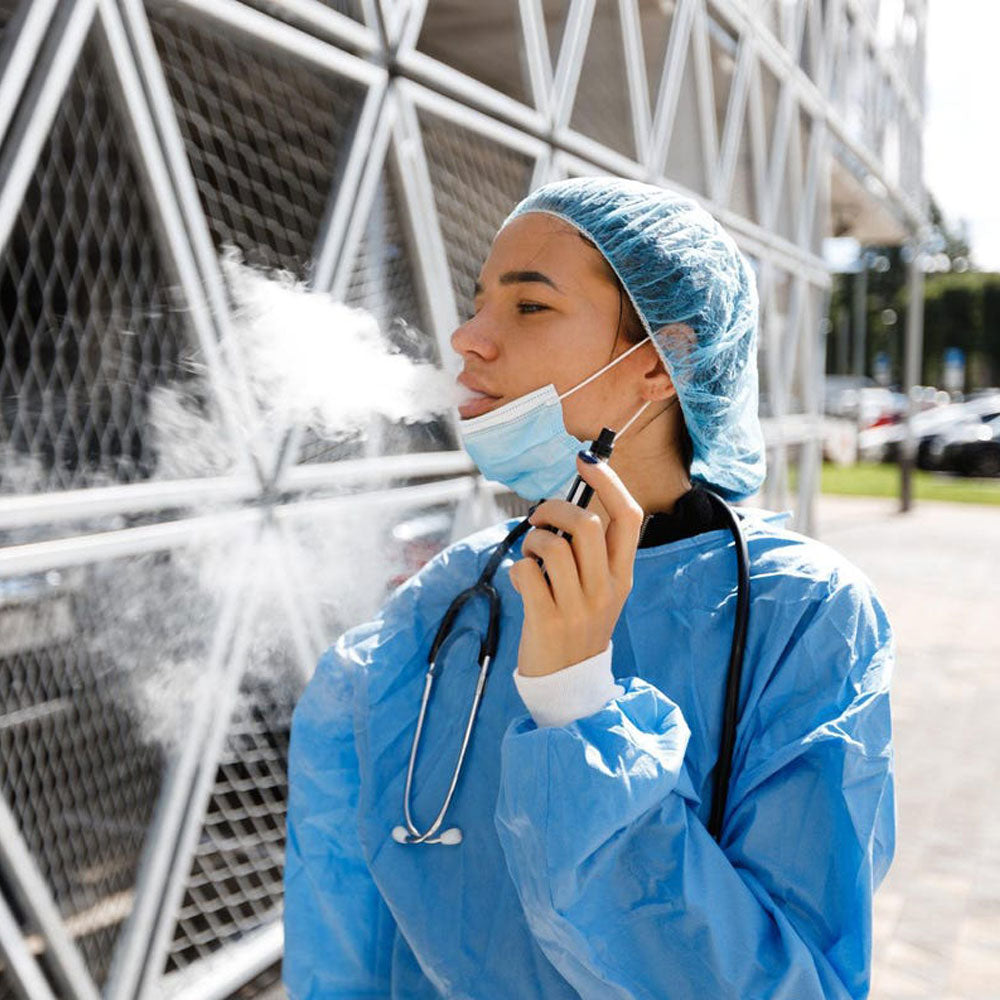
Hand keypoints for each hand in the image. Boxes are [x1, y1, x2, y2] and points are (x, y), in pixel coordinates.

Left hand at [509, 453, 643, 676]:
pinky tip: (523, 579)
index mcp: (623, 575)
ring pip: (553, 547)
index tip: (585, 460)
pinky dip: (519, 567)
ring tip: (531, 554)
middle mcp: (605, 589)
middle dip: (555, 508)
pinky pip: (527, 573)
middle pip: (587, 524)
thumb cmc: (578, 624)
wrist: (568, 683)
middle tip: (541, 519)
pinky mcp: (547, 620)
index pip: (628, 517)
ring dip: (533, 540)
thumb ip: (594, 552)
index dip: (608, 481)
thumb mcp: (600, 590)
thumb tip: (573, 503)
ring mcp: (578, 606)